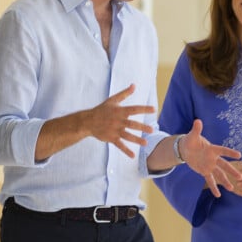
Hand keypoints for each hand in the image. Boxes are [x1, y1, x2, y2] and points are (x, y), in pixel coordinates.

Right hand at [35, 84, 153, 160]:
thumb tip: (134, 85)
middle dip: (142, 127)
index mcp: (120, 111)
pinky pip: (120, 145)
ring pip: (127, 136)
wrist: (87, 121)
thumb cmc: (102, 109)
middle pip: (132, 124)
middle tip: (152, 130)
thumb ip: (124, 94)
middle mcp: (118, 121)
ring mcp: (115, 130)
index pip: (134, 109)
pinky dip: (126, 150)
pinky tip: (133, 155)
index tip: (154, 109)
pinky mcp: (111, 138)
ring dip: (136, 140)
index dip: (144, 109)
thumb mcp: (113, 100)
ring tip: (145, 143)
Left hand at [180, 119, 241, 197]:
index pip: (223, 151)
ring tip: (232, 189)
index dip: (230, 153)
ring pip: (220, 175)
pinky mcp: (205, 171)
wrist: (186, 149)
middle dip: (232, 171)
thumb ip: (197, 130)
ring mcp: (210, 166)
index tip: (239, 155)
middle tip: (241, 177)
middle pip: (225, 165)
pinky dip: (213, 187)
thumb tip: (197, 121)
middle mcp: (213, 158)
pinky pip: (210, 180)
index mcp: (212, 149)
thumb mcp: (192, 136)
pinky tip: (218, 195)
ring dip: (226, 181)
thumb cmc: (191, 141)